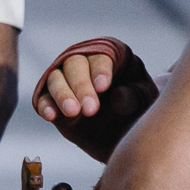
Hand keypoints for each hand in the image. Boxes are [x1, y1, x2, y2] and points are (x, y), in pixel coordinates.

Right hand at [32, 37, 158, 163]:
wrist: (125, 134)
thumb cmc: (139, 109)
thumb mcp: (145, 102)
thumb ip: (134, 97)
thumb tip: (116, 96)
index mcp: (111, 56)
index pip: (101, 57)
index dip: (100, 70)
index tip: (103, 87)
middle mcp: (85, 63)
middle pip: (75, 65)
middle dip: (81, 86)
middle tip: (91, 109)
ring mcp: (66, 82)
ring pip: (56, 79)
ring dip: (62, 95)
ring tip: (73, 112)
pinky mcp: (53, 102)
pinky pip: (43, 99)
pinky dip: (45, 106)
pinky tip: (51, 115)